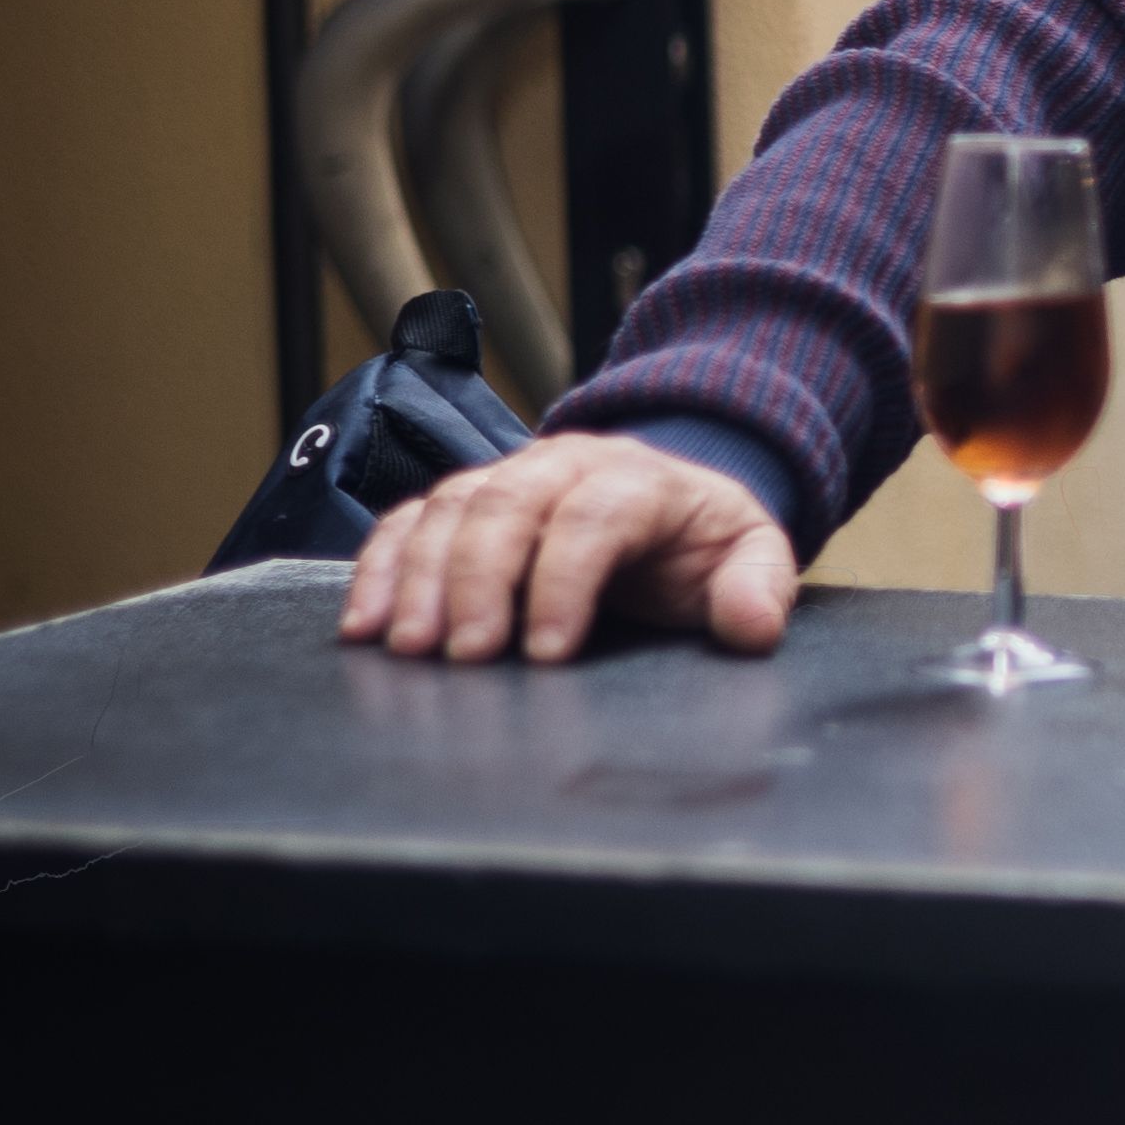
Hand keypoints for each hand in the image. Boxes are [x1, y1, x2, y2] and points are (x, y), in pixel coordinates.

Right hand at [336, 432, 795, 664]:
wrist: (669, 501)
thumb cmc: (705, 543)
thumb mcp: (753, 556)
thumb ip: (759, 588)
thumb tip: (751, 624)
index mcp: (639, 479)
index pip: (593, 517)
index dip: (565, 581)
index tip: (548, 653)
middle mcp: (564, 466)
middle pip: (506, 506)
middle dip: (478, 582)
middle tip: (463, 657)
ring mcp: (506, 478)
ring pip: (449, 508)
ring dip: (421, 578)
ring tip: (408, 648)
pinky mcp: (465, 501)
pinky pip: (409, 520)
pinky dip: (381, 567)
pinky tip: (365, 624)